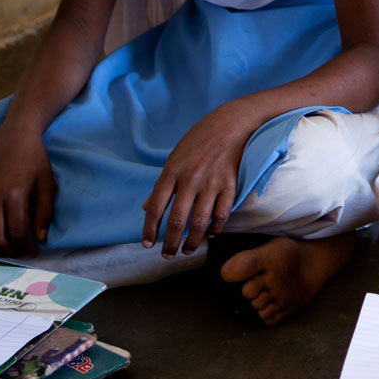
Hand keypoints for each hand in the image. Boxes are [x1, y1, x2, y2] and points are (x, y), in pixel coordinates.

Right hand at [0, 126, 56, 256]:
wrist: (13, 140)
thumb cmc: (34, 161)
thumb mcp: (48, 185)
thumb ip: (45, 213)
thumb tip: (40, 239)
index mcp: (14, 195)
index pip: (17, 233)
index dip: (26, 247)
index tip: (34, 251)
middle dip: (11, 252)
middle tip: (21, 253)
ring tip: (9, 248)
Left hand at [141, 102, 258, 257]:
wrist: (232, 122)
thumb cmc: (200, 138)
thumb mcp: (175, 157)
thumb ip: (163, 184)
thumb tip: (148, 207)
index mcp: (172, 172)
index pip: (156, 208)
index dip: (149, 230)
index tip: (147, 244)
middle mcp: (190, 180)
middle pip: (177, 220)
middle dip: (169, 242)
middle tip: (166, 255)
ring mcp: (212, 183)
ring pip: (199, 222)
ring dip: (192, 242)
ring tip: (187, 251)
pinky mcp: (230, 185)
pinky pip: (222, 214)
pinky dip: (215, 228)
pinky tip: (210, 234)